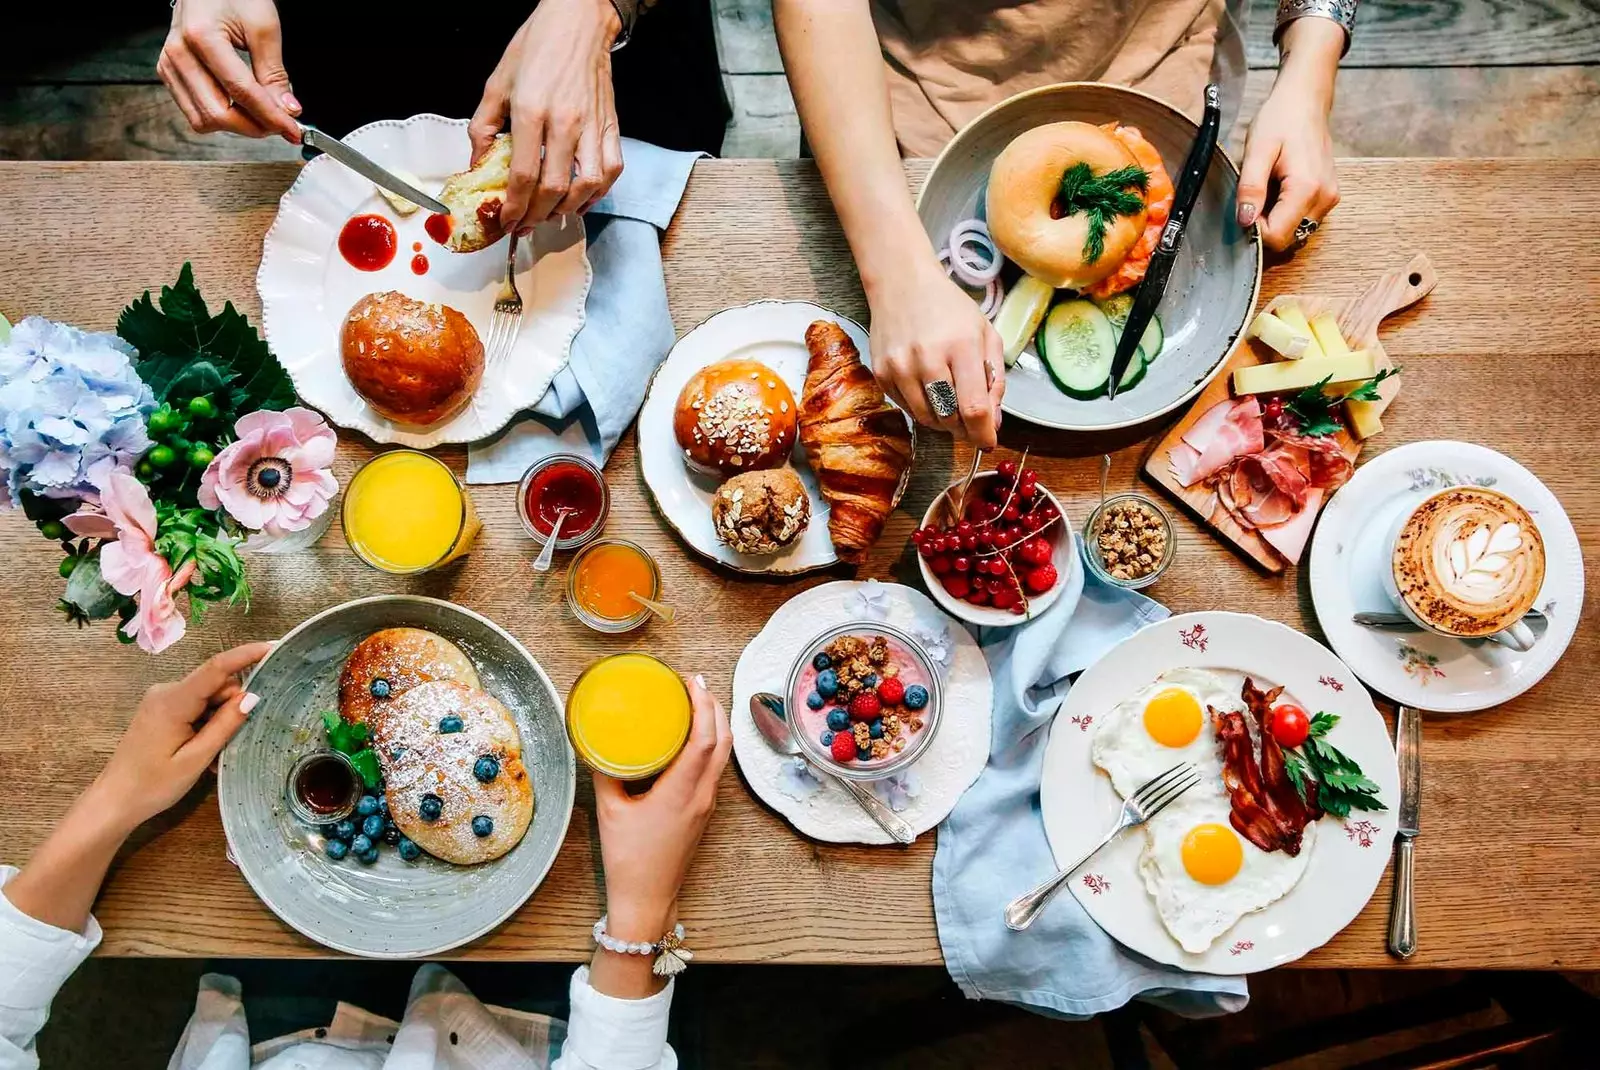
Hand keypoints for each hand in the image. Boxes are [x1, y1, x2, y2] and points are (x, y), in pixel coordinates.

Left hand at [90, 642, 272, 833]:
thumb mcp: (196, 759)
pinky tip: (202, 750)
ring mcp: (162, 699)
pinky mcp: (161, 709)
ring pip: (209, 698)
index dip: (246, 655)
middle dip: (233, 708)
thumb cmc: (153, 785)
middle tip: (233, 743)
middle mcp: (166, 691)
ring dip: (219, 721)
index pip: (215, 668)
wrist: (114, 801)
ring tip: (213, 756)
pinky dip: (206, 724)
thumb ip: (225, 726)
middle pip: (216, 686)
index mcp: (173, 701)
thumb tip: (252, 697)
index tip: (273, 646)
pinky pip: (196, 707)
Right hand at [158, 0, 300, 141]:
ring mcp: (169, 65)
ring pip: (203, 120)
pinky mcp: (169, 72)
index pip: (240, 92)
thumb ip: (274, 73)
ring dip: (238, 125)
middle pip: (218, 114)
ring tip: (262, 114)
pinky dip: (221, 117)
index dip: (271, 117)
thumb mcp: (263, 28)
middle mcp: (178, 53)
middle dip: (255, 126)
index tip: (293, 130)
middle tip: (281, 122)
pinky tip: (241, 107)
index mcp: (201, 36)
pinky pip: (194, 112)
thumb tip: (287, 110)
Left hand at [470, 0, 624, 231]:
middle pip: (554, 187)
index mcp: (532, 110)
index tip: (506, 221)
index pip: (522, 173)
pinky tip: (581, 199)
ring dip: (568, 209)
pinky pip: (610, 170)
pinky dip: (597, 193)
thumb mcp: (497, 83)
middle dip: (536, 215)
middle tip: (525, 225)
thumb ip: (483, 127)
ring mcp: (592, 126)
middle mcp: (565, 122)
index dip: (513, 206)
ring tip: (551, 214)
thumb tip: (478, 164)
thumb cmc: (537, 47)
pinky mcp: (610, 126)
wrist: (578, 23)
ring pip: (586, 185)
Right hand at [591, 675, 729, 935]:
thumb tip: (596, 742)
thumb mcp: (609, 810)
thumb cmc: (628, 859)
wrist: (647, 898)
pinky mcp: (703, 811)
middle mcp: (703, 795)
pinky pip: (715, 768)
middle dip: (714, 706)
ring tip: (694, 702)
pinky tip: (690, 738)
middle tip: (693, 684)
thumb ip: (605, 772)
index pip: (705, 738)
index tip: (691, 681)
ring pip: (723, 754)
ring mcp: (707, 804)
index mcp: (682, 792)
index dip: (703, 704)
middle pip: (723, 740)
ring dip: (716, 724)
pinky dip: (709, 744)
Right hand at [869, 256, 1004, 447]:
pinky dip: (923, 407)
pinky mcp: (882, 373)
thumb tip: (992, 423)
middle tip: (970, 419)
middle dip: (965, 428)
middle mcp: (927, 358)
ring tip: (950, 401)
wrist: (902, 284)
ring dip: (943, 421)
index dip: (983, 433)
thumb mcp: (986, 334)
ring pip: (927, 419)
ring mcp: (900, 367)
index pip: (974, 407)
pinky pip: (907, 408)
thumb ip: (995, 380)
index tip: (988, 441)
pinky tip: (928, 388)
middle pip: (949, 419)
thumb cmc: (950, 308)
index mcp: (961, 346)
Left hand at [1237, 18, 1343, 250]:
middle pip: (1287, 238)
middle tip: (1253, 195)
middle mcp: (1324, 199)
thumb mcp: (1257, 150)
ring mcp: (1329, 199)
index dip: (1254, 230)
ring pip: (1294, 231)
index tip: (1243, 208)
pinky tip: (1278, 188)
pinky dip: (1285, 212)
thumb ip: (1250, 188)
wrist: (1306, 100)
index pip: (1277, 236)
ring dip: (1274, 219)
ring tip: (1268, 187)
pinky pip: (1302, 219)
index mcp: (1307, 189)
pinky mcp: (1328, 196)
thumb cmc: (1281, 119)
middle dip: (1263, 226)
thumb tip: (1244, 221)